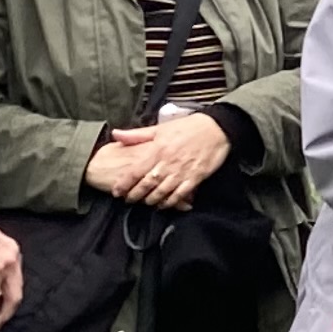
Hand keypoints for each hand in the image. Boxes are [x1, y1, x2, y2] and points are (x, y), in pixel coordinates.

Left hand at [87, 111, 231, 208]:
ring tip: (145, 203)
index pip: (135, 171)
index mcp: (157, 149)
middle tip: (128, 200)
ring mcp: (182, 171)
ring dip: (152, 200)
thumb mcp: (160, 128)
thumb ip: (136, 135)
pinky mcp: (195, 177)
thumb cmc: (188, 127)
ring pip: (162, 191)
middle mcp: (168, 162)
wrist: (217, 128)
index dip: (124, 184)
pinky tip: (165, 204)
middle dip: (135, 195)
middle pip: (147, 184)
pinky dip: (171, 201)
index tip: (116, 191)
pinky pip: (180, 194)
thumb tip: (115, 135)